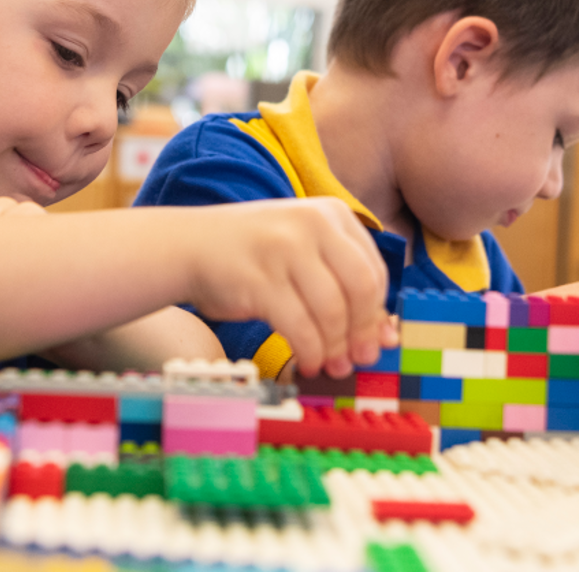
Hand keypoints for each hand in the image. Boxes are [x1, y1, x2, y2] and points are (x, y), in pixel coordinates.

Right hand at [179, 197, 393, 378]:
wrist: (189, 247)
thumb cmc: (255, 256)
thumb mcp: (305, 254)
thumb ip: (345, 286)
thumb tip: (389, 336)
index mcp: (331, 213)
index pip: (374, 270)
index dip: (378, 313)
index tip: (374, 341)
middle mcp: (312, 223)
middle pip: (361, 289)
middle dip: (363, 332)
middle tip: (358, 360)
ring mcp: (284, 248)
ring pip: (332, 311)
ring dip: (336, 348)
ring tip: (330, 365)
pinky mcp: (259, 278)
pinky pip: (300, 326)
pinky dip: (310, 351)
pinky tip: (309, 363)